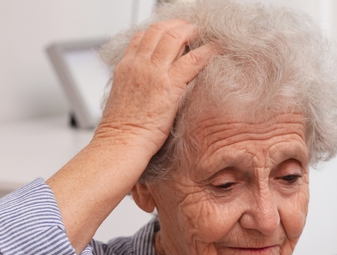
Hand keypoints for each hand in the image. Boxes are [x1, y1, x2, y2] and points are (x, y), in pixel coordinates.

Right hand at [47, 20, 216, 251]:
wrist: (119, 146)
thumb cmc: (122, 133)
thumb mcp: (124, 102)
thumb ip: (136, 89)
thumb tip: (148, 91)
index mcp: (125, 67)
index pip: (144, 36)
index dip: (162, 29)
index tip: (176, 31)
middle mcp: (138, 64)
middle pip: (160, 30)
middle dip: (181, 26)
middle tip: (196, 30)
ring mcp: (153, 73)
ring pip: (176, 38)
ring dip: (194, 33)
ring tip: (208, 35)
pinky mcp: (169, 85)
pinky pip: (193, 60)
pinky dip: (207, 51)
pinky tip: (217, 49)